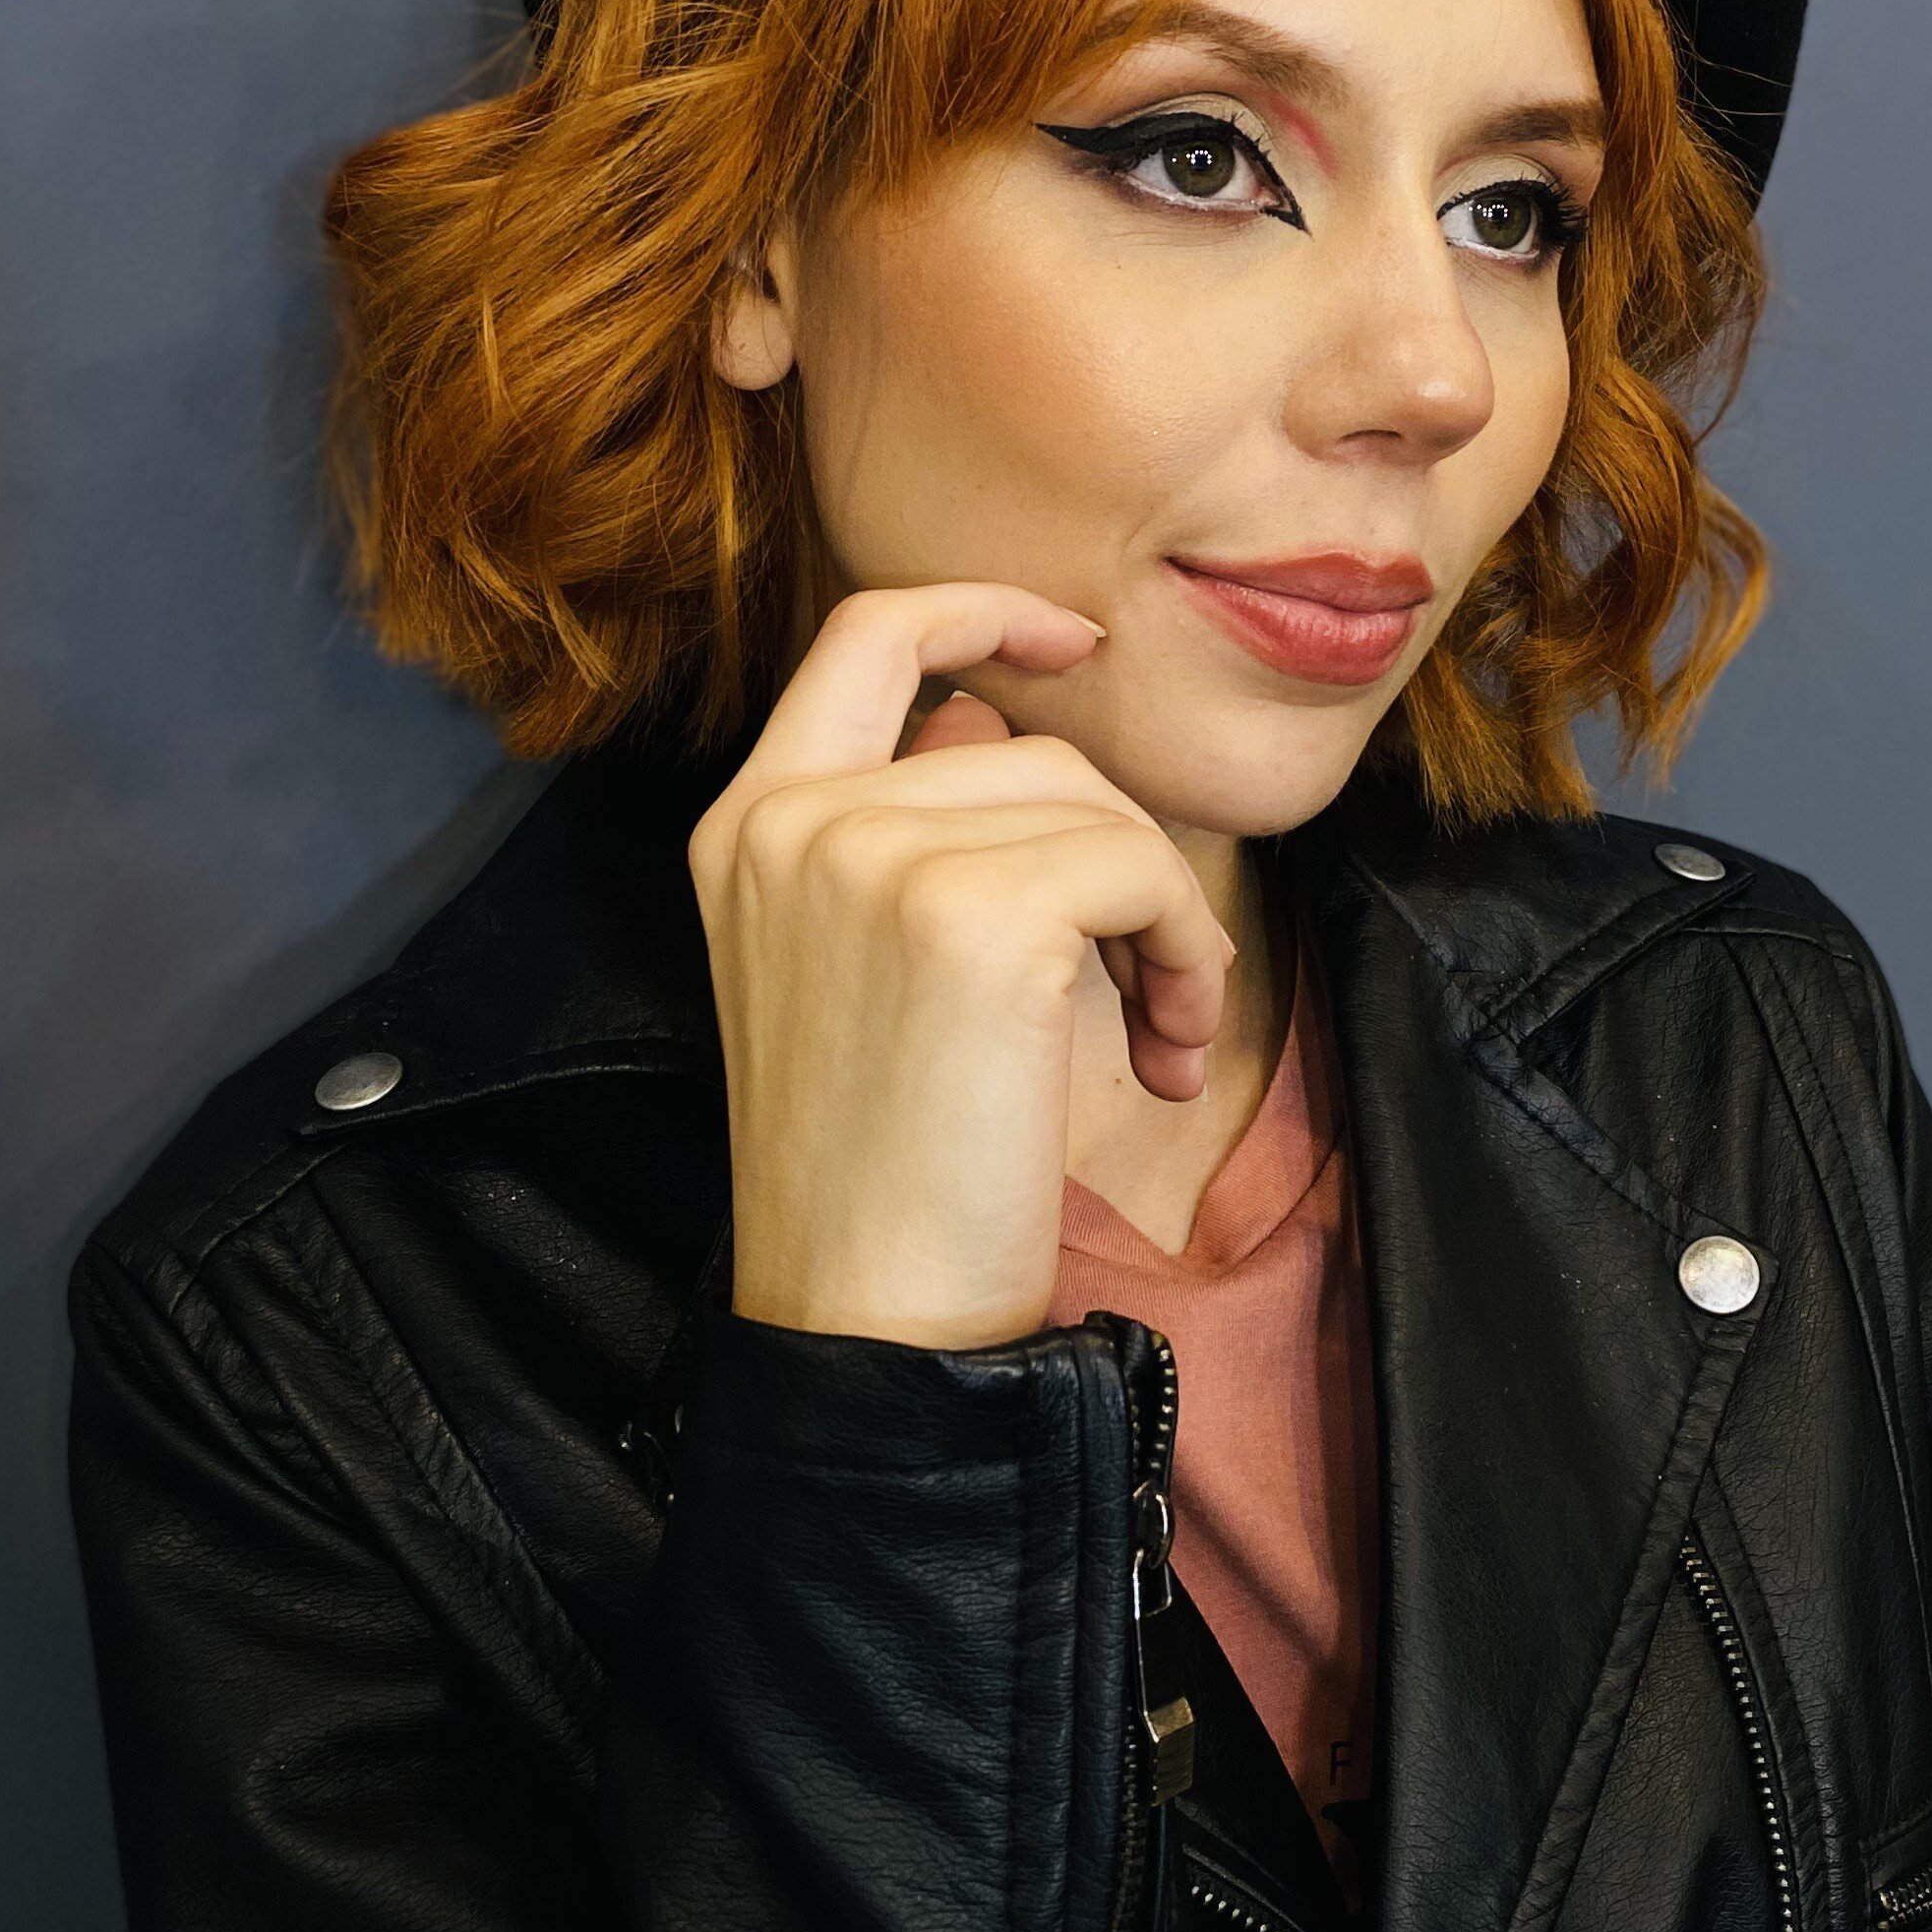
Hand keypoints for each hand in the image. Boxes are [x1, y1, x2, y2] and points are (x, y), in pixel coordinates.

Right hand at [688, 584, 1237, 1348]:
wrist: (863, 1324)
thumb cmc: (883, 1174)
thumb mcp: (857, 972)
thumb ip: (910, 836)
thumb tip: (1002, 728)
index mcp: (745, 825)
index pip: (867, 632)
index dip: (984, 608)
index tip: (1072, 641)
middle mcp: (790, 820)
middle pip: (1030, 749)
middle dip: (1122, 857)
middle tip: (1153, 993)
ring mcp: (868, 855)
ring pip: (1098, 811)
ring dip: (1167, 925)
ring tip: (1161, 1040)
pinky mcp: (969, 916)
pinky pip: (1141, 872)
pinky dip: (1187, 961)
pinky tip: (1165, 1065)